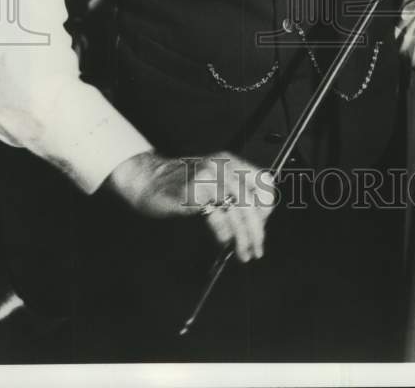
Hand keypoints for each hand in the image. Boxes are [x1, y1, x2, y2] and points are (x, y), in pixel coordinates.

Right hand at [103, 150, 275, 261]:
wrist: (148, 178)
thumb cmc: (181, 182)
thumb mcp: (213, 177)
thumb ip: (233, 190)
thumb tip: (256, 221)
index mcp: (230, 162)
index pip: (264, 182)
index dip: (266, 207)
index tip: (262, 224)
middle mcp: (222, 167)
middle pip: (252, 201)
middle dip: (257, 230)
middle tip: (258, 248)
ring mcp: (207, 179)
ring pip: (237, 211)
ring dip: (244, 237)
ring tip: (244, 253)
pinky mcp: (192, 194)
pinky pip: (217, 217)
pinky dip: (225, 234)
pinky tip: (225, 243)